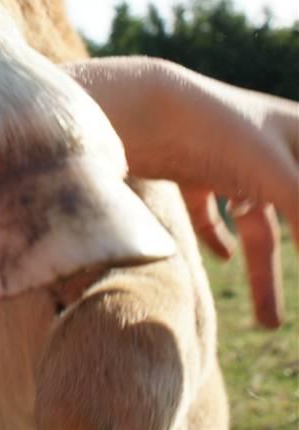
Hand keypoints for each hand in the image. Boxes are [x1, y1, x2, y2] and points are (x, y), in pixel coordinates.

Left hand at [65, 57, 297, 327]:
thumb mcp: (280, 176)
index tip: (296, 274)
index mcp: (298, 135)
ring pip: (254, 225)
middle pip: (294, 214)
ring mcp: (228, 158)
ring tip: (267, 323)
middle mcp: (267, 146)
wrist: (144, 106)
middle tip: (281, 323)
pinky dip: (216, 236)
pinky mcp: (191, 168)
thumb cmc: (221, 131)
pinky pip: (210, 210)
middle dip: (286, 269)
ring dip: (263, 272)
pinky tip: (222, 259)